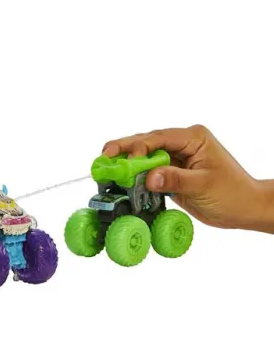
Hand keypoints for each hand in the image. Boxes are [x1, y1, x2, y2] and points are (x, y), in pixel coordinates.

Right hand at [102, 125, 272, 231]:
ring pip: (144, 157)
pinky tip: (121, 181)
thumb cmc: (233, 193)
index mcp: (193, 138)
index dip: (139, 146)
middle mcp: (181, 144)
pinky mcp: (169, 173)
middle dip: (123, 149)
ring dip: (126, 164)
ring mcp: (174, 159)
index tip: (124, 159)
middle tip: (103, 156)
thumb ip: (176, 180)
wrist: (244, 209)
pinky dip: (134, 177)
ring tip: (106, 169)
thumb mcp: (204, 186)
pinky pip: (147, 172)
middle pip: (146, 142)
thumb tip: (150, 177)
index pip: (160, 137)